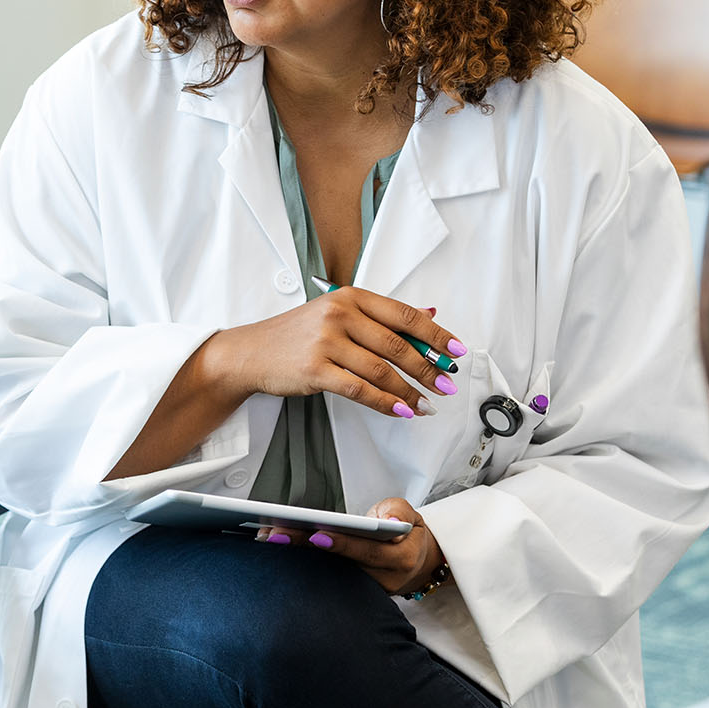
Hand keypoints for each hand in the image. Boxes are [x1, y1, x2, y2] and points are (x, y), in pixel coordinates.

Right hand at [210, 289, 463, 418]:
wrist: (252, 352)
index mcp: (349, 297)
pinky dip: (385, 403)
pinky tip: (401, 410)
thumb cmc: (296, 335)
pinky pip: (360, 389)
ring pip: (381, 370)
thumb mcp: (337, 314)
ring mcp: (325, 341)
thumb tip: (429, 315)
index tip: (456, 351)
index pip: (403, 315)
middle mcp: (338, 314)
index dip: (436, 334)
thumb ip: (381, 316)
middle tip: (446, 384)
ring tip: (426, 404)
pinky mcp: (314, 369)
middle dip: (428, 368)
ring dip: (410, 391)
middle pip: (397, 344)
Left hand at [275, 498, 447, 595]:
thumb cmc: (406, 533)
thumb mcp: (410, 514)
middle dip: (305, 549)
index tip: (317, 535)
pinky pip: (325, 580)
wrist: (415, 560)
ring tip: (270, 538)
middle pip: (339, 566)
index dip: (343, 545)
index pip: (368, 552)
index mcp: (400, 558)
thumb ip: (399, 512)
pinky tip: (278, 551)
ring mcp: (365, 590)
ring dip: (296, 558)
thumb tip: (392, 522)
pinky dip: (301, 566)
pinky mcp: (351, 593)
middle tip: (276, 535)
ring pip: (327, 575)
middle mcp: (382, 579)